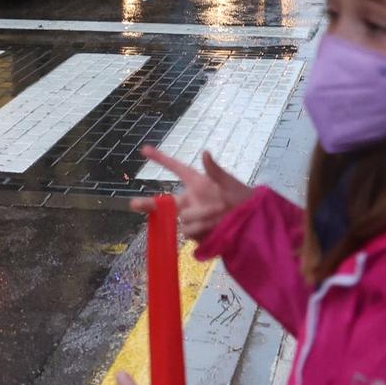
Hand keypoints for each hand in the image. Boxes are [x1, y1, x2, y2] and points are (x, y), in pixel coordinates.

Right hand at [132, 147, 252, 241]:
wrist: (253, 224)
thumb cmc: (242, 198)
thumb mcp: (230, 183)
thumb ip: (215, 170)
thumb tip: (205, 152)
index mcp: (197, 183)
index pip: (175, 168)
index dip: (160, 158)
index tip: (145, 149)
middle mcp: (190, 201)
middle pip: (163, 203)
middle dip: (147, 205)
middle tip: (132, 204)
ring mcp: (192, 218)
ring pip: (183, 220)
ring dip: (198, 218)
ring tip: (217, 217)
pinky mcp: (196, 234)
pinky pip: (190, 233)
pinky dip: (201, 230)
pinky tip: (215, 229)